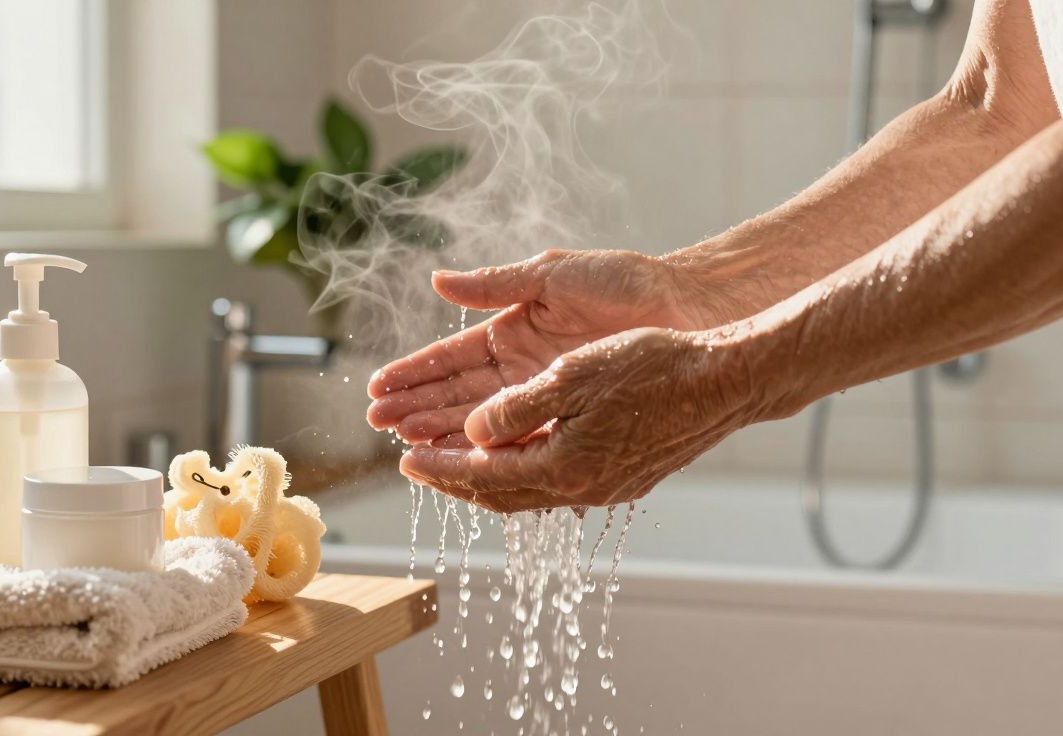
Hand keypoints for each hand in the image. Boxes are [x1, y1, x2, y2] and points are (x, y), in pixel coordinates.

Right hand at [366, 249, 744, 445]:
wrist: (686, 309)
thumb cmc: (625, 283)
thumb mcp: (554, 276)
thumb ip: (497, 284)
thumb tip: (438, 282)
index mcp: (512, 330)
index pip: (450, 358)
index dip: (413, 373)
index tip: (376, 388)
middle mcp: (522, 368)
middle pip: (457, 394)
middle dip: (416, 408)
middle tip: (379, 424)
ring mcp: (545, 395)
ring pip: (482, 420)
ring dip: (442, 432)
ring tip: (404, 444)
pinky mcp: (572, 416)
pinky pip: (524, 438)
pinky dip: (493, 449)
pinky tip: (463, 461)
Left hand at [396, 327, 775, 511]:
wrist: (727, 381)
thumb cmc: (655, 367)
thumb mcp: (573, 375)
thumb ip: (516, 408)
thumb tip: (473, 431)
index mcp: (564, 466)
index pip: (482, 475)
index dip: (439, 465)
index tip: (403, 457)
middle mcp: (583, 488)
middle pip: (500, 494)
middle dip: (454, 478)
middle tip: (416, 463)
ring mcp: (607, 488)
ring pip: (530, 492)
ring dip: (488, 476)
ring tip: (457, 460)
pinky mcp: (626, 477)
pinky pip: (558, 483)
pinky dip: (524, 471)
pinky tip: (518, 455)